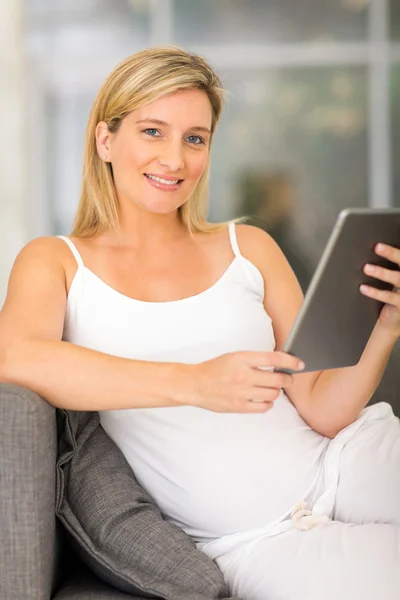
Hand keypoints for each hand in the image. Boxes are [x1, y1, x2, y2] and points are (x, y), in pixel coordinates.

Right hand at [188, 351, 304, 413]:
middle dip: (287, 379)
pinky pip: (263, 407)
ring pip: (273, 394)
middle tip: (288, 379)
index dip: (291, 361)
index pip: (274, 358)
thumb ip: (254, 360)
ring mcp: (242, 392)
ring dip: (276, 391)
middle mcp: (243, 375)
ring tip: (271, 388)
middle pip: (278, 378)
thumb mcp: (234, 357)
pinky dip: (268, 404)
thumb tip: (279, 363)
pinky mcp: (239, 406)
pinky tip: (264, 399)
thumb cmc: (214, 369)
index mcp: (242, 358)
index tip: (299, 364)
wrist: (195, 384)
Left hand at [360, 243, 399, 337]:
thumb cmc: (392, 292)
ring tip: (366, 268)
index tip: (382, 242)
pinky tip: (363, 288)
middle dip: (392, 253)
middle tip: (377, 247)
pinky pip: (388, 297)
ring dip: (382, 272)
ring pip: (398, 279)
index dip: (395, 250)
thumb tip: (371, 248)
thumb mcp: (391, 278)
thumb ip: (388, 263)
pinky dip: (375, 292)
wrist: (394, 318)